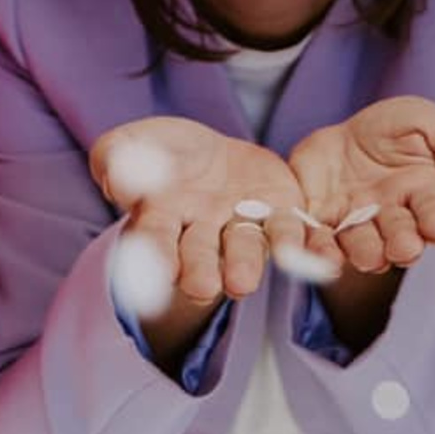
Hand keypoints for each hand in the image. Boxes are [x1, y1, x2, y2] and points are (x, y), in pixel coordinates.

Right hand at [89, 117, 311, 305]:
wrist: (204, 151)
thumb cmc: (157, 154)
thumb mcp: (129, 145)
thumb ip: (115, 158)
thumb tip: (116, 180)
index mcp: (160, 217)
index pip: (154, 240)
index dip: (154, 255)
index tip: (158, 270)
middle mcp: (202, 232)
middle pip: (200, 255)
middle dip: (201, 271)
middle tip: (203, 288)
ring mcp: (242, 225)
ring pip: (245, 249)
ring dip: (246, 266)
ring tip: (244, 282)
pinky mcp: (279, 212)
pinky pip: (292, 231)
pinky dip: (305, 248)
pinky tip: (319, 258)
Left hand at [287, 97, 434, 277]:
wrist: (345, 131)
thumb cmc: (398, 130)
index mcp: (424, 196)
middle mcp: (392, 218)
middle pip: (401, 237)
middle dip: (404, 244)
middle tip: (404, 247)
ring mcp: (354, 224)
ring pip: (363, 246)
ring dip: (367, 253)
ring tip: (369, 254)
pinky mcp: (319, 222)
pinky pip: (320, 242)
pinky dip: (320, 252)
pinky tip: (324, 255)